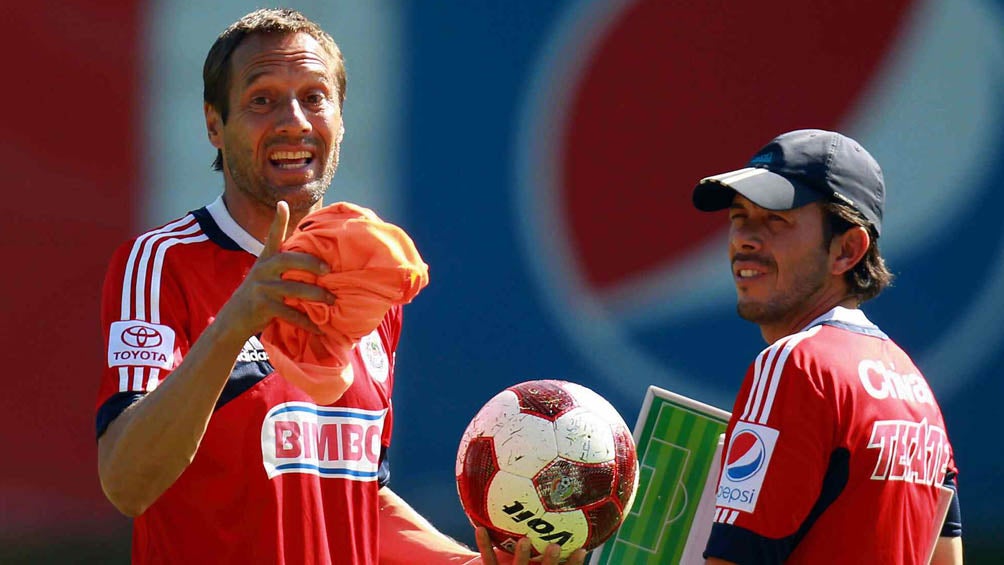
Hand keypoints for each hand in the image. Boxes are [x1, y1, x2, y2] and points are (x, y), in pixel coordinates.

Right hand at [216, 201, 333, 336]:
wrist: (234, 319)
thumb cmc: (260, 293)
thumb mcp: (266, 273)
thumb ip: (283, 262)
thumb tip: (314, 256)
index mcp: (266, 260)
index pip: (272, 237)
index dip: (278, 220)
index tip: (283, 203)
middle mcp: (263, 270)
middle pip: (288, 260)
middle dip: (310, 262)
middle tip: (328, 269)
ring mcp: (262, 288)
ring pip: (293, 288)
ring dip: (315, 295)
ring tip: (332, 300)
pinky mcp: (263, 307)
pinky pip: (290, 314)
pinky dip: (306, 322)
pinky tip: (319, 328)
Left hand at [474, 527, 586, 564]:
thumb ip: (557, 560)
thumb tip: (575, 538)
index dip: (573, 564)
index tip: (581, 550)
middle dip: (549, 562)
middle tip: (555, 546)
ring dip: (521, 556)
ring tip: (524, 540)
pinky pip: (490, 561)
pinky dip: (485, 545)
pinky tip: (480, 528)